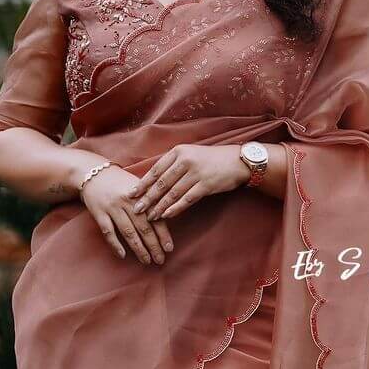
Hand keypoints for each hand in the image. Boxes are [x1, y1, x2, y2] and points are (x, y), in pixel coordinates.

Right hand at [79, 163, 173, 264]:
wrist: (93, 173)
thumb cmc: (120, 182)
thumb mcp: (138, 186)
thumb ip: (151, 199)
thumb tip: (167, 216)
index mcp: (140, 194)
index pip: (155, 216)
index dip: (163, 234)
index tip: (169, 248)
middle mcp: (128, 201)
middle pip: (143, 227)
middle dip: (153, 245)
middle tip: (160, 259)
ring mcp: (112, 207)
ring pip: (128, 232)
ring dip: (138, 248)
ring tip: (146, 261)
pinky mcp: (99, 213)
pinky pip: (108, 232)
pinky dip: (116, 244)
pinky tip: (123, 255)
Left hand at [127, 144, 249, 220]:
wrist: (237, 161)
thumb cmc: (211, 160)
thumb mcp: (191, 155)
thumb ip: (173, 165)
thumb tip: (154, 181)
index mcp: (178, 152)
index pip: (155, 169)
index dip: (143, 183)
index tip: (131, 194)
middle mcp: (185, 160)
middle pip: (161, 182)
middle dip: (147, 198)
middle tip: (136, 210)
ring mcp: (196, 172)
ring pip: (172, 192)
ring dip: (160, 206)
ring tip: (150, 216)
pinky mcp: (206, 184)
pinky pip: (187, 199)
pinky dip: (176, 208)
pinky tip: (167, 215)